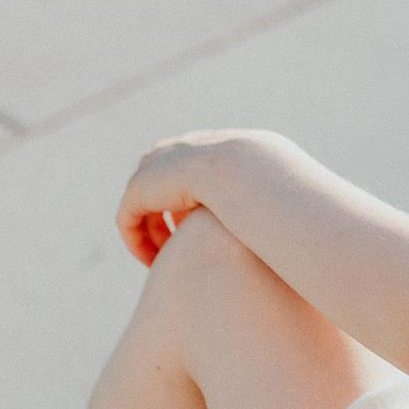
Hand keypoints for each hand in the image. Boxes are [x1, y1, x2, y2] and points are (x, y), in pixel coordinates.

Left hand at [113, 128, 269, 265]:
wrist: (249, 174)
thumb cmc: (275, 188)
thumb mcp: (276, 192)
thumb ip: (269, 203)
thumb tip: (279, 221)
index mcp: (213, 145)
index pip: (193, 172)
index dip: (195, 206)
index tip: (204, 235)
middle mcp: (181, 149)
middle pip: (163, 183)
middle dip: (167, 215)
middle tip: (179, 249)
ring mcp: (158, 165)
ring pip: (143, 203)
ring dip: (152, 233)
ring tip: (164, 261)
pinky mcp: (140, 187)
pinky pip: (129, 217)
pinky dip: (137, 241)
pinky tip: (153, 263)